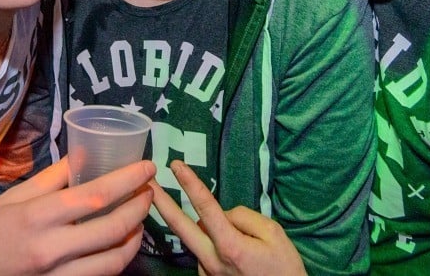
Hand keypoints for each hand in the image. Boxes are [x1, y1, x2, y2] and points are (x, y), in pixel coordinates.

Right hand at [0, 158, 155, 275]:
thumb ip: (52, 178)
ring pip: (114, 260)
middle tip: (149, 190)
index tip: (147, 167)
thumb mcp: (13, 197)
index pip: (94, 196)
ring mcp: (58, 275)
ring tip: (140, 216)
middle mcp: (51, 249)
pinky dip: (119, 258)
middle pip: (113, 229)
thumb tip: (83, 154)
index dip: (127, 180)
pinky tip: (122, 241)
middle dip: (140, 206)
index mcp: (37, 217)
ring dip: (136, 236)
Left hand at [151, 160, 305, 275]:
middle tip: (145, 182)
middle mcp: (211, 260)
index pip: (205, 208)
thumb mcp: (273, 234)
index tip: (175, 166)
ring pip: (198, 239)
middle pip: (180, 226)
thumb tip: (222, 214)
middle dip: (161, 202)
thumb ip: (244, 217)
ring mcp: (206, 273)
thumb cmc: (284, 269)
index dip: (190, 184)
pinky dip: (214, 244)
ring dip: (204, 229)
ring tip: (239, 240)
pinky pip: (206, 251)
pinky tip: (236, 254)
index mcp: (229, 246)